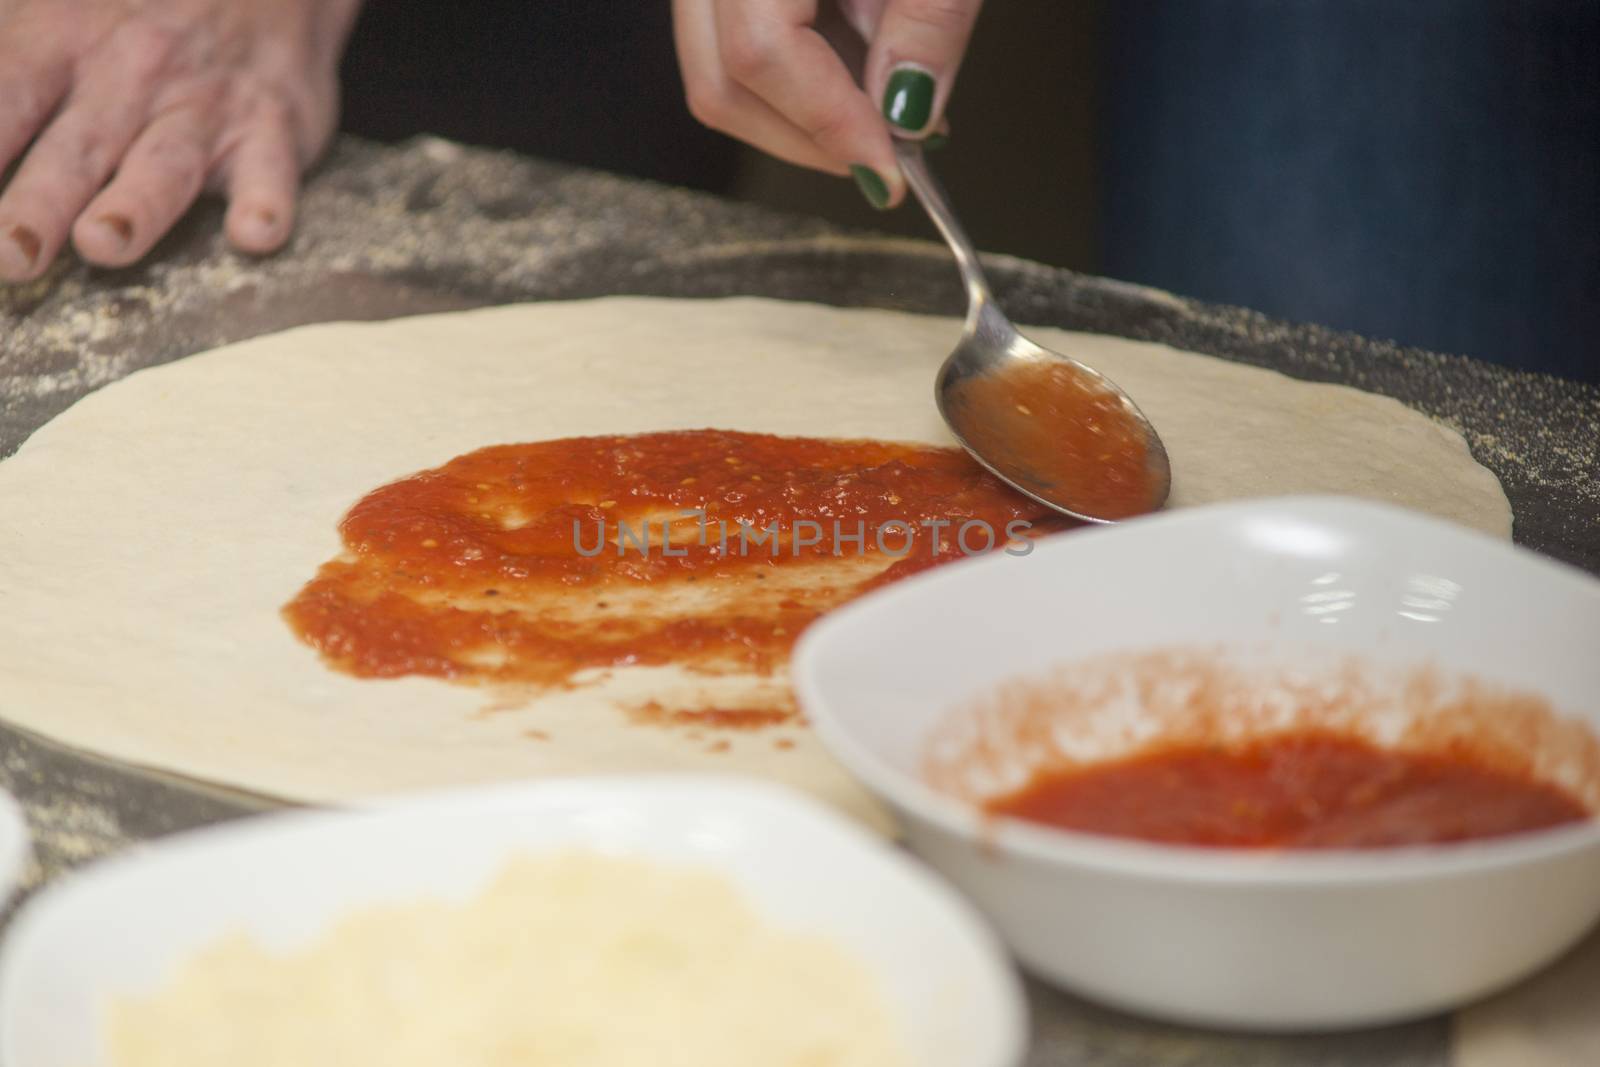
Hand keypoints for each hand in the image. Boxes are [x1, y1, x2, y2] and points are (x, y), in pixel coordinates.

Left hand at [0, 0, 362, 282]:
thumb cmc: (130, 12)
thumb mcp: (46, 10)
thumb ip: (3, 59)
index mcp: (59, 41)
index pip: (2, 99)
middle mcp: (130, 76)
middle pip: (76, 148)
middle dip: (37, 203)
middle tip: (9, 255)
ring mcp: (206, 106)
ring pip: (166, 163)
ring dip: (137, 205)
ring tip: (104, 244)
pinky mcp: (276, 132)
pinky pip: (274, 173)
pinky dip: (268, 204)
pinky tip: (255, 234)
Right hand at [673, 0, 980, 208]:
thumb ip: (927, 24)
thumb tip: (906, 118)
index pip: (761, 52)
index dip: (828, 124)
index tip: (891, 171)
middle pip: (721, 80)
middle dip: (810, 138)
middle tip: (890, 158)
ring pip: (718, 72)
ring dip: (804, 112)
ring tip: (887, 109)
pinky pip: (732, 42)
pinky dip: (799, 74)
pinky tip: (861, 69)